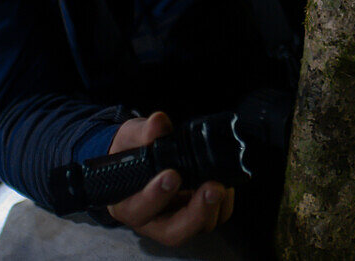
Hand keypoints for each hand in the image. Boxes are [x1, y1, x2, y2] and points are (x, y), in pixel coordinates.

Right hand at [105, 111, 235, 246]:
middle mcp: (152, 220)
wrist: (143, 154)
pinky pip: (214, 217)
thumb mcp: (131, 137)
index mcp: (128, 204)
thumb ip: (143, 132)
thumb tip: (159, 122)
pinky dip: (224, 203)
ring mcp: (177, 218)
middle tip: (211, 189)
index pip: (138, 210)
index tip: (171, 175)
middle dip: (195, 213)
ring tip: (222, 184)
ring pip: (197, 228)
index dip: (155, 197)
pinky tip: (227, 182)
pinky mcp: (196, 212)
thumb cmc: (132, 151)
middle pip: (173, 232)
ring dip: (213, 208)